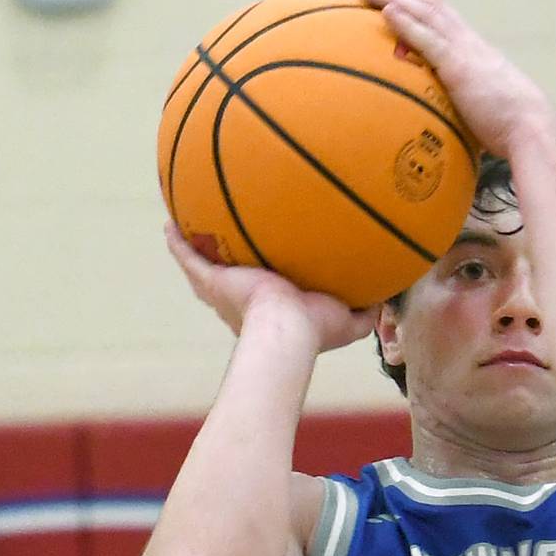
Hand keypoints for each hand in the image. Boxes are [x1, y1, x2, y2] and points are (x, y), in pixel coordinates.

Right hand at [164, 223, 377, 350]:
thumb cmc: (316, 330)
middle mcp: (245, 297)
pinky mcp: (211, 281)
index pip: (269, 288)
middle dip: (230, 261)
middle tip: (226, 240)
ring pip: (205, 266)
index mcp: (275, 304)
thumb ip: (369, 311)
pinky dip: (177, 243)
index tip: (271, 262)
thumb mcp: (350, 321)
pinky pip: (188, 257)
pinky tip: (169, 224)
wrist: (287, 330)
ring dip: (197, 248)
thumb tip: (386, 299)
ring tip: (188, 226)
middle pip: (232, 275)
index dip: (268, 277)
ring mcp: (224, 289)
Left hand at [361, 0, 553, 157]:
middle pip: (433, 6)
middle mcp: (470, 43)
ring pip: (427, 13)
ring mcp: (464, 51)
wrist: (531, 127)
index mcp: (477, 51)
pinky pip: (427, 38)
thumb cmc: (513, 125)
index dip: (421, 4)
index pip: (446, 18)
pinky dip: (405, 22)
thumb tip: (455, 119)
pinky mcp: (457, 66)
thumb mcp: (486, 106)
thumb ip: (468, 103)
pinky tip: (386, 11)